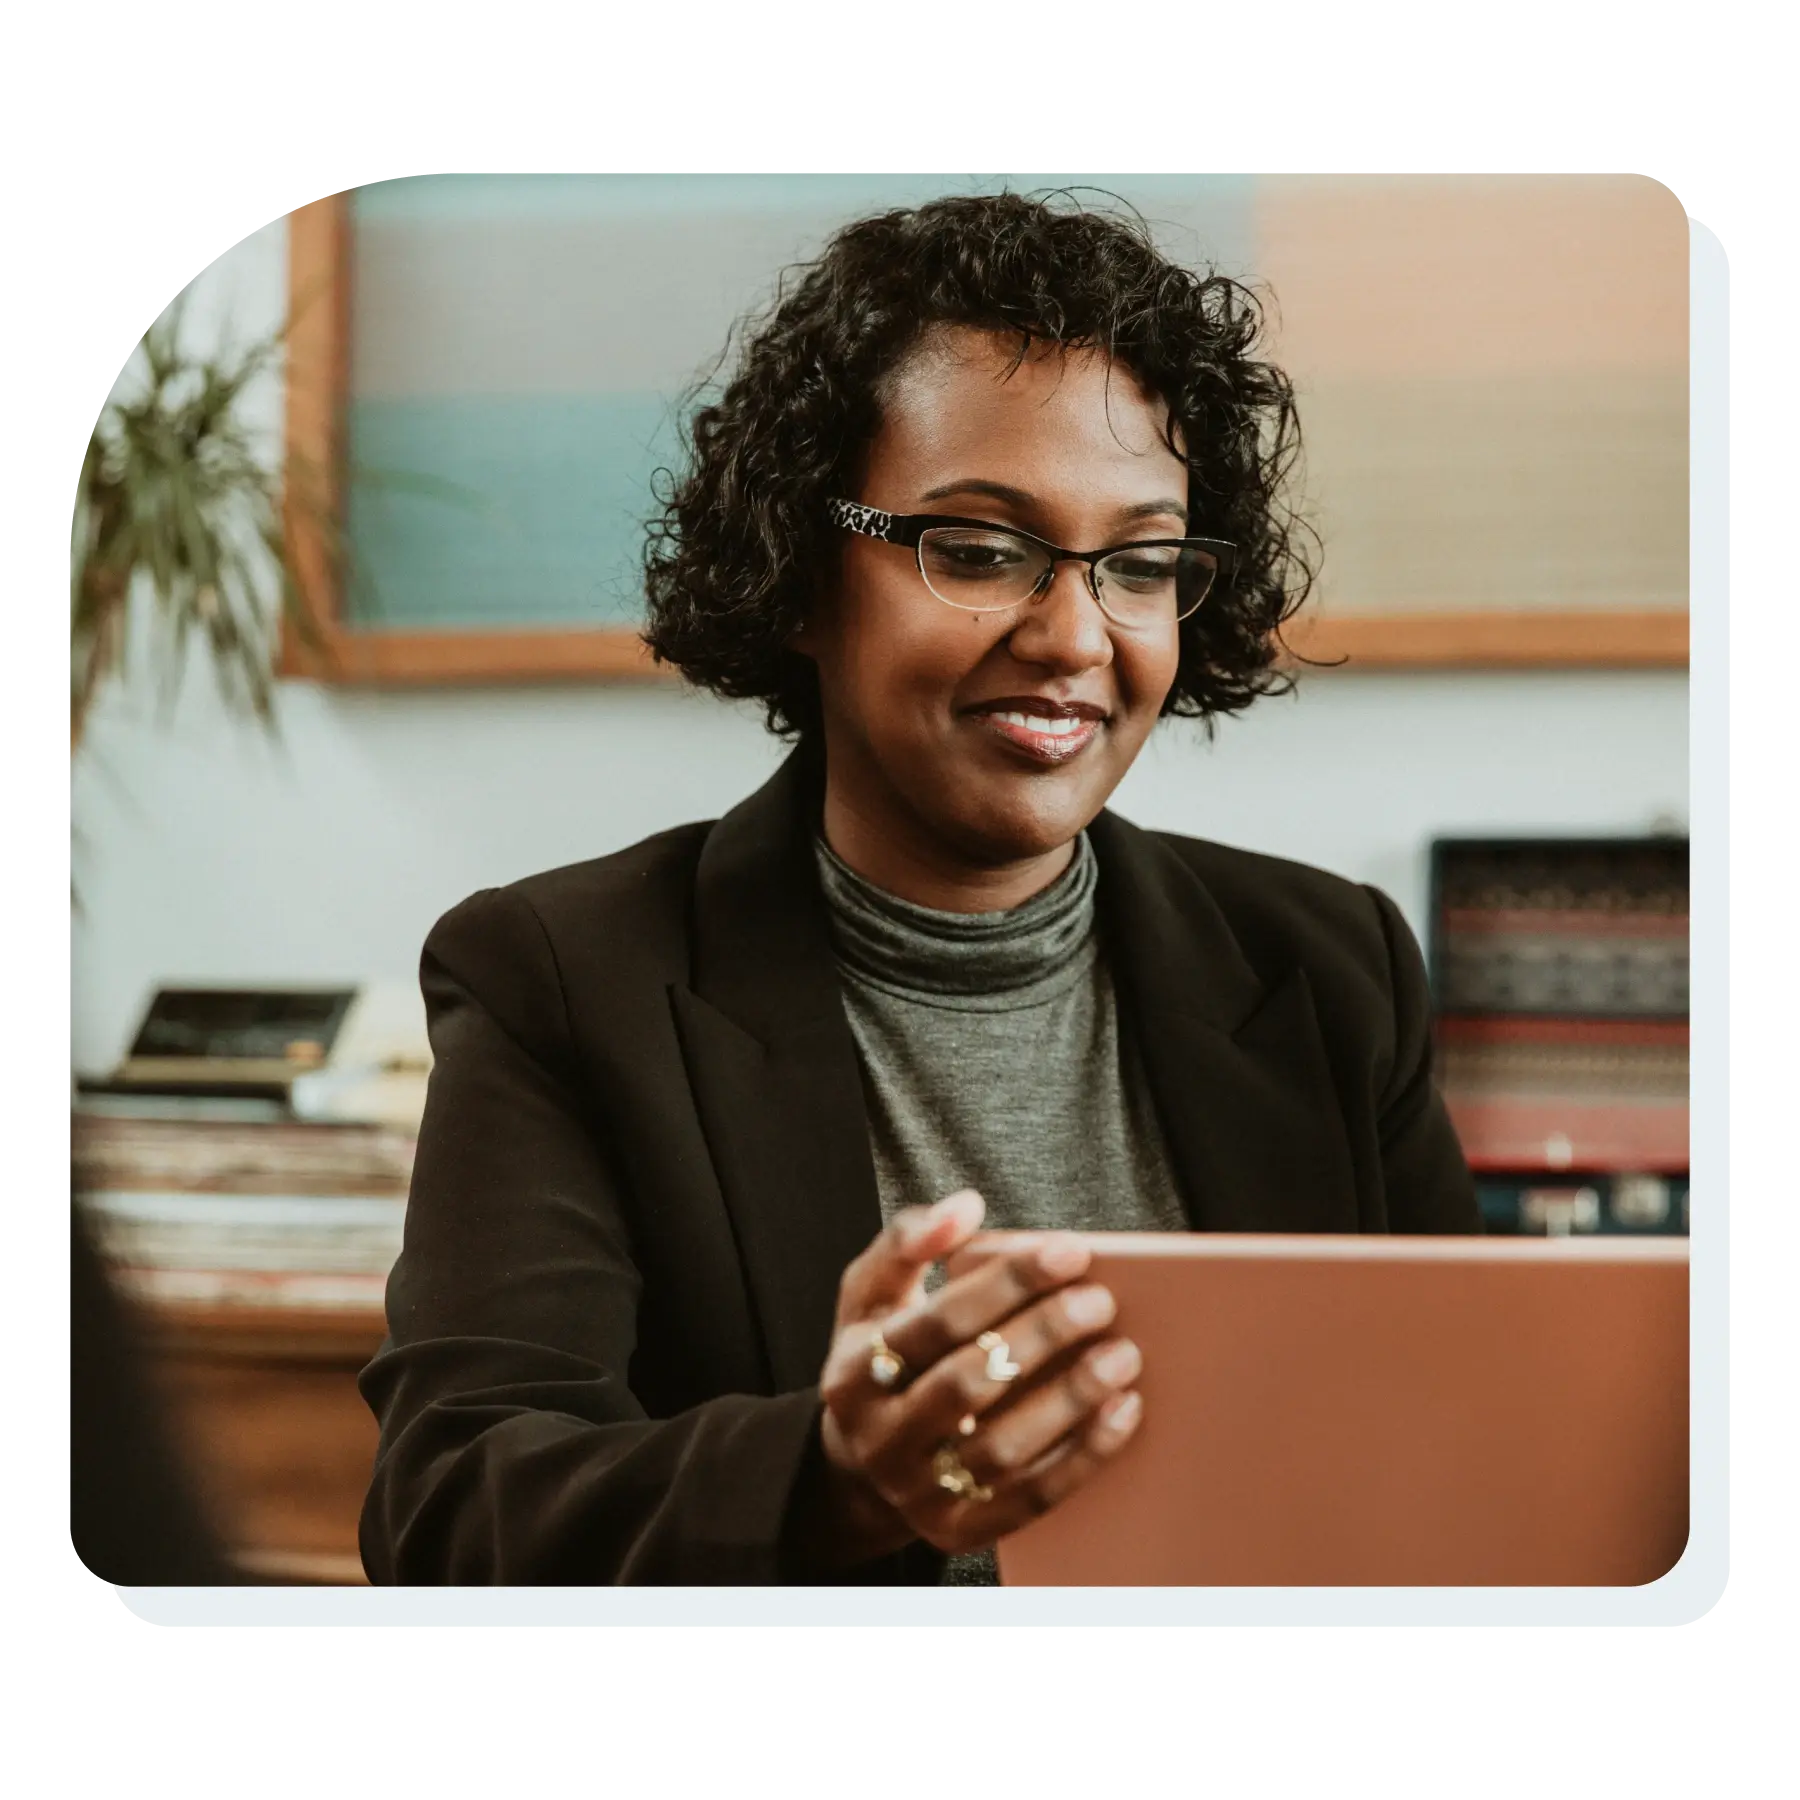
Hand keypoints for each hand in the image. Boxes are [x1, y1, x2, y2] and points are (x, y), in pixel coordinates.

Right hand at [810, 1189, 1143, 1564]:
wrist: (861, 1464)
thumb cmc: (884, 1355)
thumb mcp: (872, 1295)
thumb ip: (908, 1240)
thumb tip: (964, 1205)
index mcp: (855, 1371)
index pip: (937, 1321)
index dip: (1007, 1283)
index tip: (1071, 1251)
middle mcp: (879, 1437)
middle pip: (968, 1384)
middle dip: (1041, 1337)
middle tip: (1102, 1302)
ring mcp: (916, 1492)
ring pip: (1001, 1449)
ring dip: (1070, 1401)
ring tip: (1124, 1355)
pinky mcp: (958, 1532)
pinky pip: (1029, 1500)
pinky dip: (1082, 1458)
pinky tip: (1124, 1413)